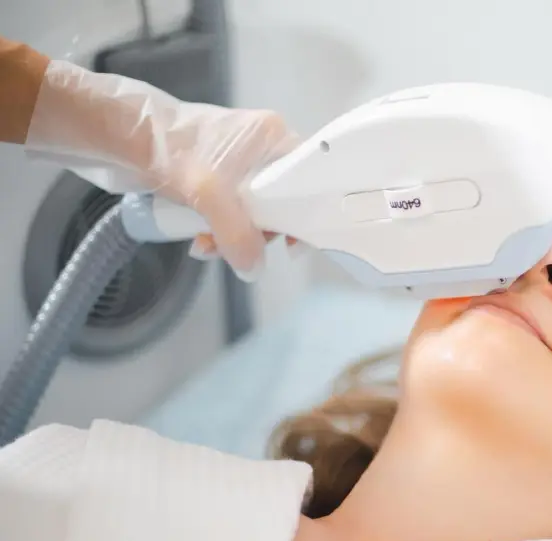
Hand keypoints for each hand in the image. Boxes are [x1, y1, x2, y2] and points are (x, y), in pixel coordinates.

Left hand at [153, 103, 301, 277]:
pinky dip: (216, 227)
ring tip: (205, 245)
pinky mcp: (215, 175)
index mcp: (273, 136)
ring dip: (231, 235)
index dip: (304, 212)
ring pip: (251, 210)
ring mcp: (237, 161)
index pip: (308, 177)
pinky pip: (229, 209)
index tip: (290, 241)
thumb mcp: (210, 195)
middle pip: (278, 201)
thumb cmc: (171, 150)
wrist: (118, 134)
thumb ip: (237, 235)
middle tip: (239, 249)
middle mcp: (261, 147)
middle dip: (256, 231)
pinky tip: (197, 237)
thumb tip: (254, 270)